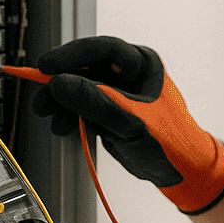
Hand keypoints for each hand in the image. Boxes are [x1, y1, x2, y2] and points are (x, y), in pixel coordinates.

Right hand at [33, 36, 223, 213]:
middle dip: (61, 85)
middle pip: (85, 70)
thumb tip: (59, 84)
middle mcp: (128, 75)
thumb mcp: (131, 121)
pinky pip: (83, 109)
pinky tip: (64, 128)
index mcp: (142, 65)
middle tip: (42, 100)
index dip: (70, 55)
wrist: (181, 172)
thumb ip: (96, 102)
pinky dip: (71, 118)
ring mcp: (117, 95)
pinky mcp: (109, 114)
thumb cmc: (171, 142)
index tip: (45, 66)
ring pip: (80, 91)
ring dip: (62, 104)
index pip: (101, 50)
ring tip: (51, 119)